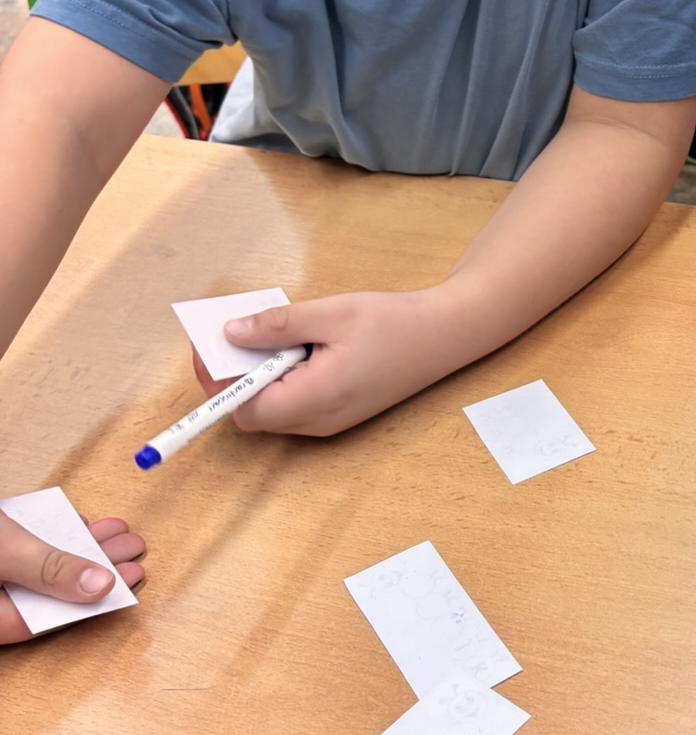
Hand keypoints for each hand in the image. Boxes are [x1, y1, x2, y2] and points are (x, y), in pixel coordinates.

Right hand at [0, 510, 145, 645]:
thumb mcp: (5, 551)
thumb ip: (49, 569)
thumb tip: (100, 586)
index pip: (45, 621)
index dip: (92, 601)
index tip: (127, 578)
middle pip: (45, 595)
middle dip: (93, 568)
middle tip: (130, 549)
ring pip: (37, 570)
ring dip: (77, 549)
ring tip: (114, 532)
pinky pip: (23, 553)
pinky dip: (52, 539)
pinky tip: (79, 525)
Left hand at [210, 289, 456, 438]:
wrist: (447, 335)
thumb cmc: (393, 323)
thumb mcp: (331, 313)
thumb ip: (278, 326)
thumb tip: (231, 334)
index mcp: (316, 399)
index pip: (245, 409)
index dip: (219, 382)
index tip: (210, 346)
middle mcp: (320, 421)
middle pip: (255, 413)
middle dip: (235, 377)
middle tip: (234, 334)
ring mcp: (331, 421)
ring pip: (274, 408)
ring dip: (258, 376)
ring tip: (266, 333)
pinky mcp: (340, 411)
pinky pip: (295, 402)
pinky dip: (281, 377)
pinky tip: (294, 345)